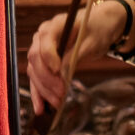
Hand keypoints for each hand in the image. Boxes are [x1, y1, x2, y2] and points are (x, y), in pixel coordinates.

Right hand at [27, 0, 134, 114]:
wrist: (99, 26)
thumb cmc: (97, 30)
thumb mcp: (92, 41)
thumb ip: (76, 54)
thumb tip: (62, 73)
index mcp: (55, 25)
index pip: (44, 42)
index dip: (48, 58)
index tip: (59, 72)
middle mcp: (42, 36)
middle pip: (35, 59)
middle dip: (47, 79)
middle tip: (61, 94)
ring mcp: (40, 49)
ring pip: (34, 72)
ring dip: (43, 90)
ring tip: (57, 104)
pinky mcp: (43, 62)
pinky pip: (36, 79)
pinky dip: (38, 94)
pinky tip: (41, 109)